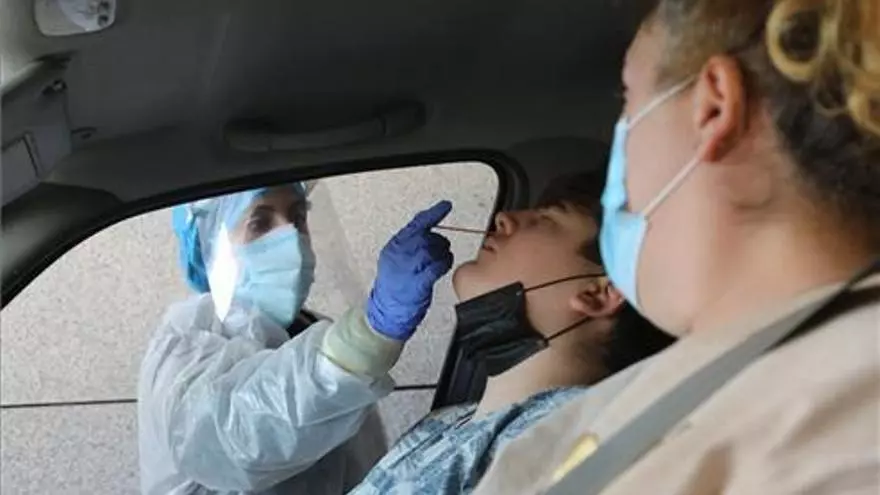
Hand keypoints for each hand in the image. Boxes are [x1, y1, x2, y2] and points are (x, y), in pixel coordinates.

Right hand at [366, 201, 454, 339]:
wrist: (385, 312)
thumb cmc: (395, 287)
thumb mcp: (397, 260)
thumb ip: (411, 245)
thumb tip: (430, 232)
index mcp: (394, 246)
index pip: (416, 224)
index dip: (433, 214)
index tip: (446, 206)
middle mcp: (399, 255)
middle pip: (426, 237)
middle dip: (439, 242)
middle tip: (442, 249)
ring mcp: (407, 269)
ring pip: (432, 250)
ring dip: (442, 253)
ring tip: (442, 259)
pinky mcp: (416, 283)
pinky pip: (435, 268)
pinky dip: (443, 264)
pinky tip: (444, 265)